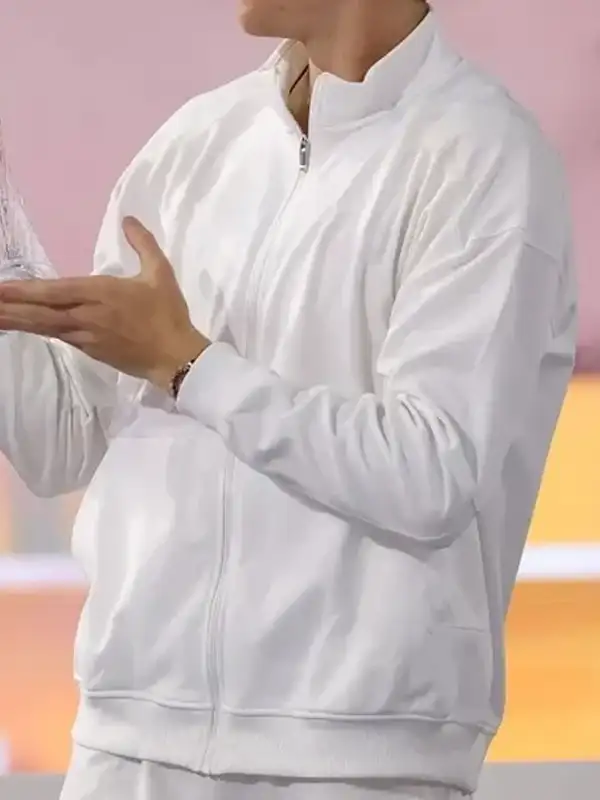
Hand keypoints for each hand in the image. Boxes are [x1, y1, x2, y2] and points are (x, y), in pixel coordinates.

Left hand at [0, 217, 210, 390]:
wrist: (176, 357)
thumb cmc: (168, 314)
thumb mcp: (160, 273)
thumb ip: (143, 244)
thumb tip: (129, 219)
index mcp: (101, 293)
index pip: (54, 291)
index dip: (24, 291)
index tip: (0, 289)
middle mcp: (87, 316)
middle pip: (40, 313)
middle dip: (9, 309)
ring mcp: (86, 336)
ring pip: (44, 328)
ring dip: (17, 322)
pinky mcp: (91, 350)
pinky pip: (58, 337)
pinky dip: (37, 330)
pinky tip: (24, 326)